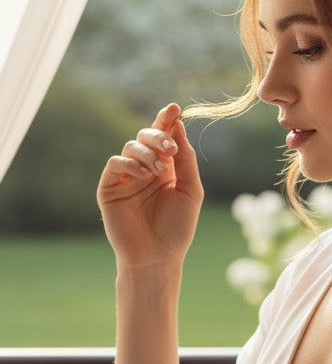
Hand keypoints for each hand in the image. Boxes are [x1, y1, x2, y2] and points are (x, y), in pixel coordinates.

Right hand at [98, 104, 203, 269]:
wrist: (158, 255)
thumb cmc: (177, 227)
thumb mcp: (190, 189)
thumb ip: (186, 159)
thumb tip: (178, 126)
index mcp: (167, 167)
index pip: (165, 137)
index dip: (167, 120)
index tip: (174, 107)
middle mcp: (145, 168)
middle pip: (146, 136)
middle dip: (158, 135)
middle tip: (170, 149)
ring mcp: (126, 177)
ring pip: (131, 146)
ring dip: (147, 153)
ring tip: (159, 171)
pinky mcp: (109, 188)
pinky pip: (114, 163)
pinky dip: (129, 163)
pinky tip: (143, 175)